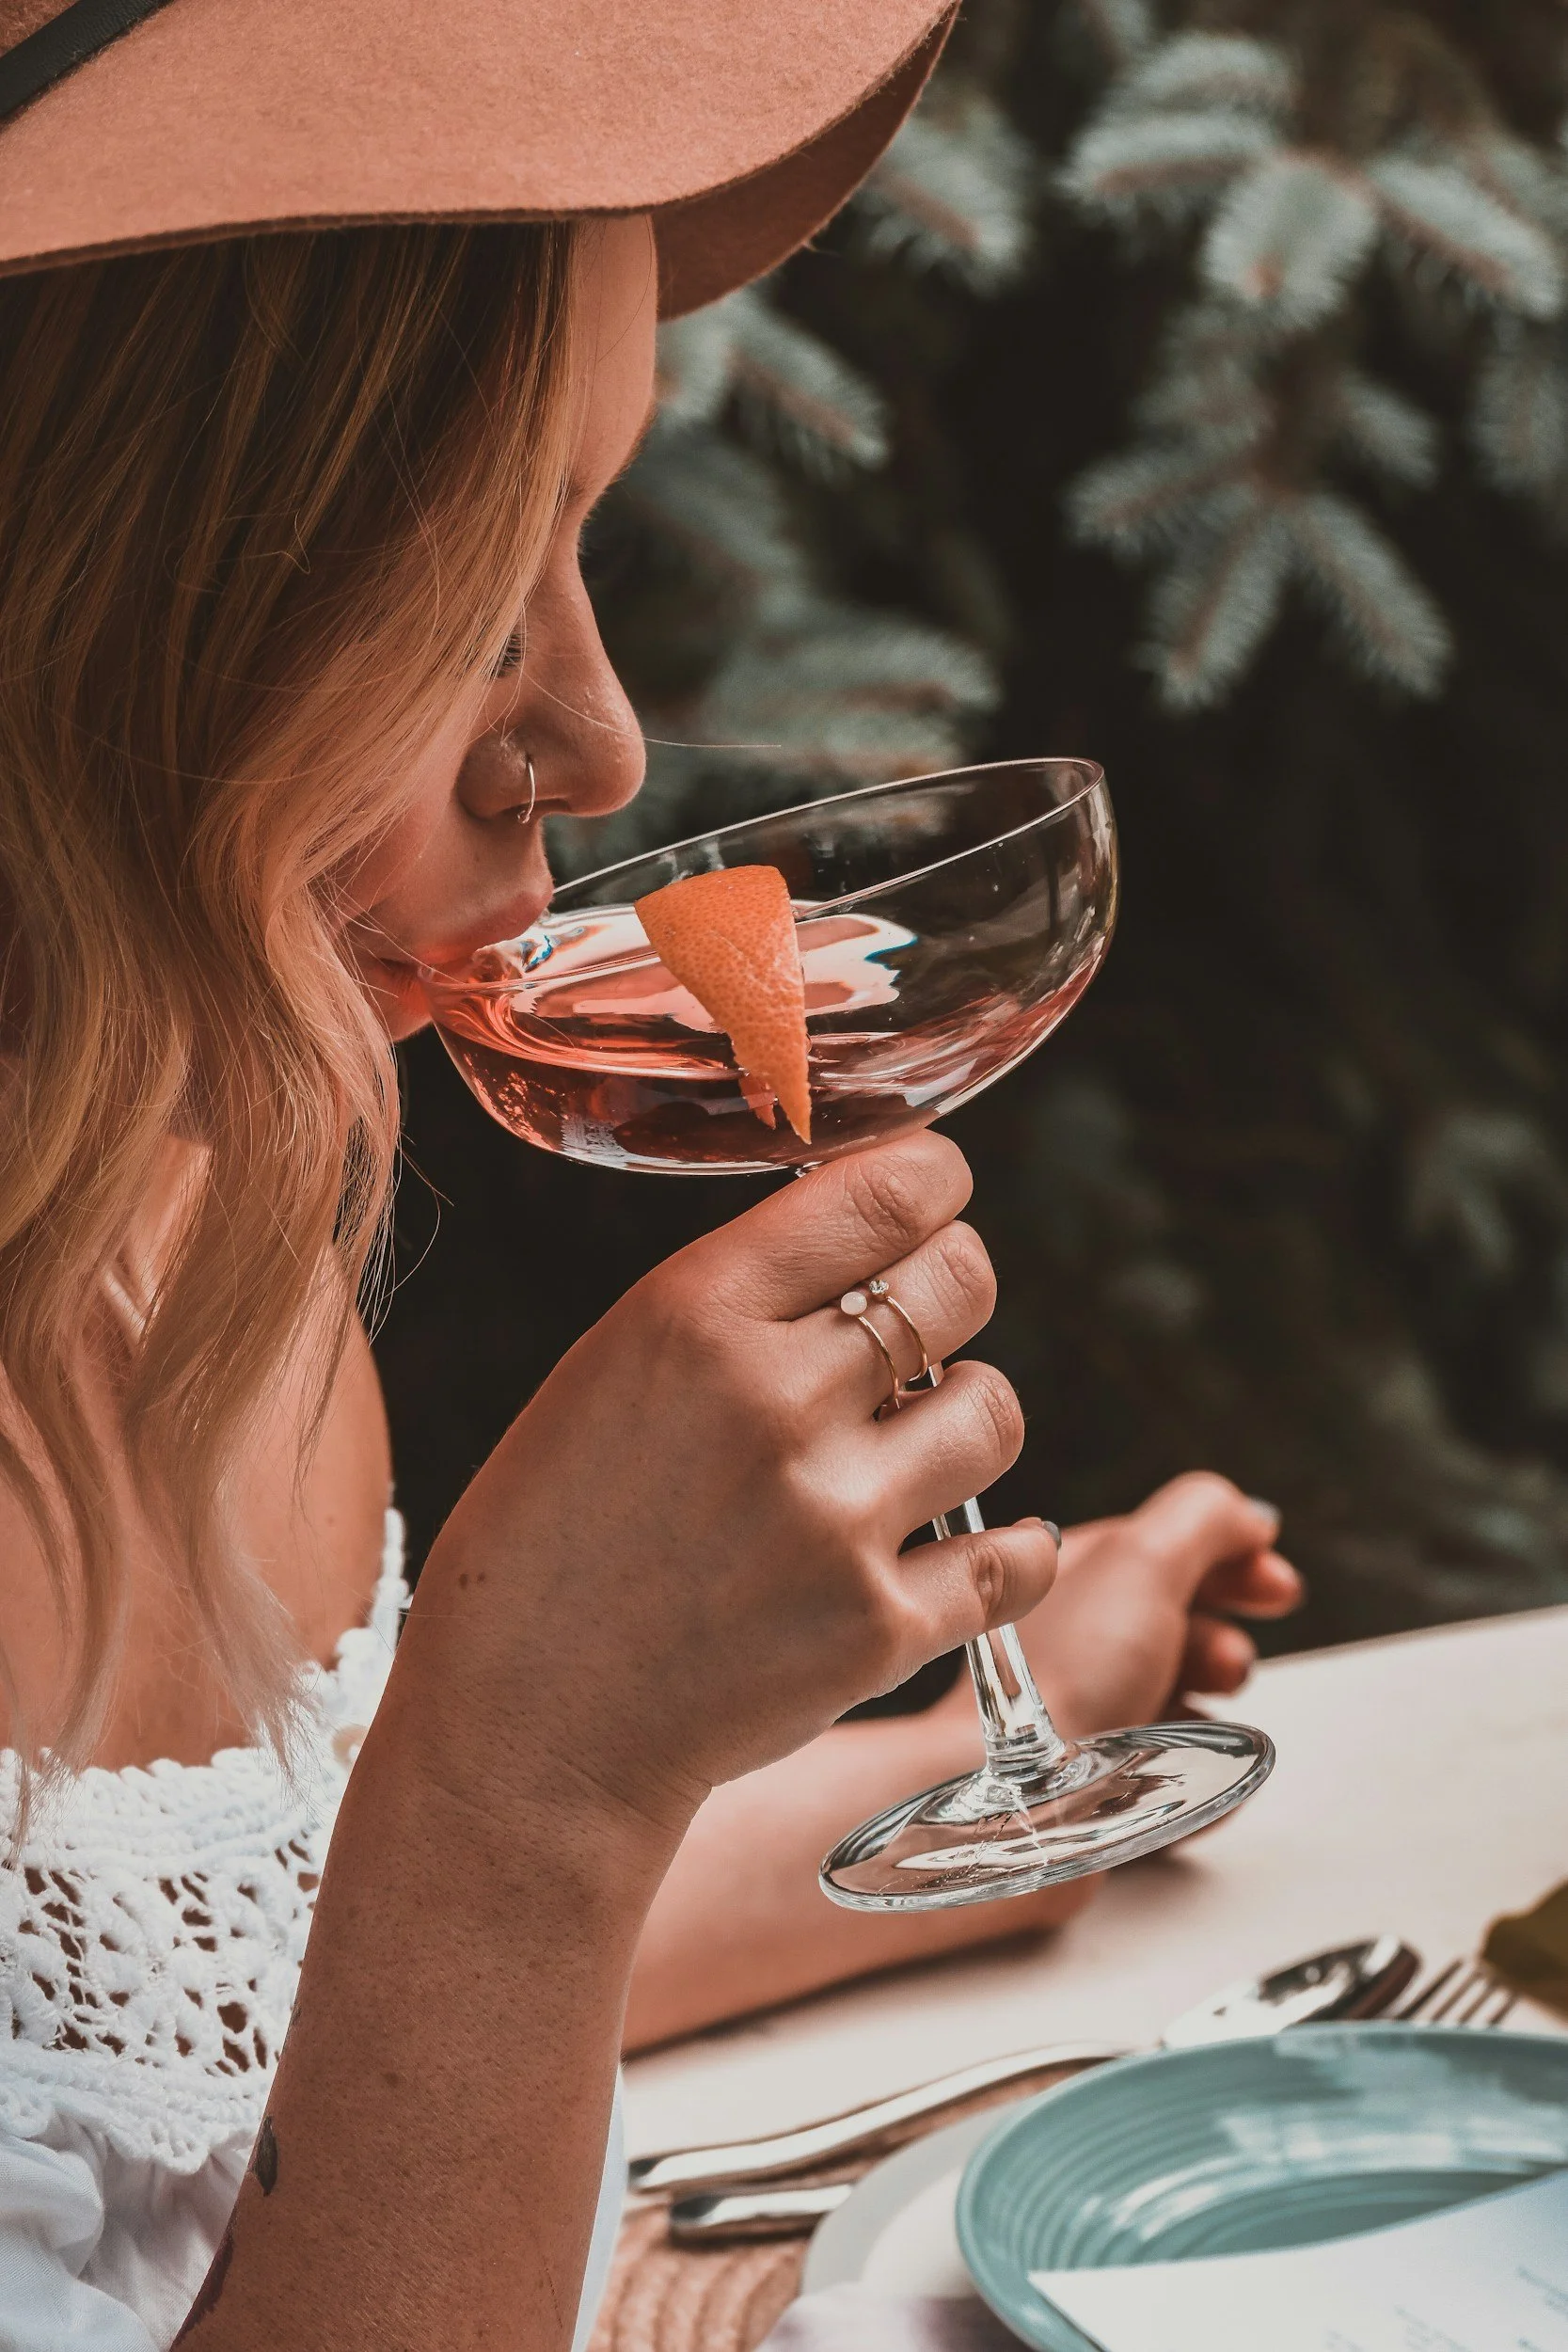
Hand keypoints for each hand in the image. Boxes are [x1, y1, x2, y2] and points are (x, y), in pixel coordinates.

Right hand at [394, 1133, 1057, 1847]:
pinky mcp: (879, 1628)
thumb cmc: (552, 1539)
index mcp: (695, 1315)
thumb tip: (878, 1229)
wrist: (528, 1727)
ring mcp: (836, 1520)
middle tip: (921, 1323)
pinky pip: (1015, 1554)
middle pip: (962, 1282)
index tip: (935, 1194)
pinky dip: (1005, 1551)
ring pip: (995, 1410)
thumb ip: (740, 1298)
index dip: (935, 1182)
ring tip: (910, 1449)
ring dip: (964, 1418)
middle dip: (952, 1288)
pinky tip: (957, 1547)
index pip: (889, 1192)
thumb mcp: (611, 1368)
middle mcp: (776, 1403)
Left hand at [936, 1473, 1299, 1743]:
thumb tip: (1248, 1515)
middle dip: (1223, 1634)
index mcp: (1075, 1570)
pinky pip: (1175, 1756)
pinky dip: (1197, 1757)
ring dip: (1211, 1695)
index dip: (1230, 1557)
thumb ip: (1203, 1520)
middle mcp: (1078, 1633)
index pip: (1165, 1548)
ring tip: (1197, 1711)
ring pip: (1183, 1688)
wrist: (1019, 1787)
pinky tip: (1192, 1762)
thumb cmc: (1070, 1673)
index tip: (1277, 1584)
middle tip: (1228, 1660)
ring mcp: (1089, 1700)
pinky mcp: (1102, 1767)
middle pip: (1182, 1617)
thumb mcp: (1144, 1561)